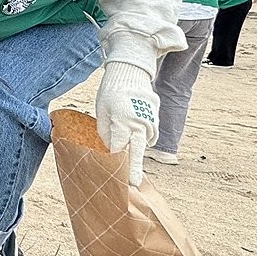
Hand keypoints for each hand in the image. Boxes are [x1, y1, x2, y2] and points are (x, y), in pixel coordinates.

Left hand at [95, 62, 158, 186]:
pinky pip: (150, 135)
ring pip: (144, 143)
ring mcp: (149, 121)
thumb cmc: (111, 90)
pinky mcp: (154, 118)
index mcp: (122, 120)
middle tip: (132, 184)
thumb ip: (105, 131)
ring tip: (131, 166)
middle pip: (136, 151)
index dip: (115, 162)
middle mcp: (139, 123)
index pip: (118, 147)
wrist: (131, 71)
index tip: (113, 176)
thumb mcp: (102, 110)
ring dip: (138, 154)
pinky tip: (135, 143)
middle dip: (133, 168)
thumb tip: (108, 148)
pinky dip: (143, 141)